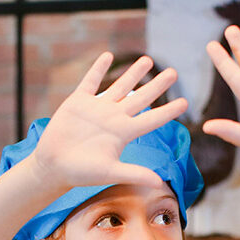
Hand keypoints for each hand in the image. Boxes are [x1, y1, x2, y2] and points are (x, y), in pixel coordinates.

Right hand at [30, 53, 188, 190]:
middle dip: (158, 85)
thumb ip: (134, 173)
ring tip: (148, 60)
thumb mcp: (110, 172)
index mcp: (123, 133)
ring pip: (120, 85)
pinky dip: (98, 69)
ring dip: (133, 73)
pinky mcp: (78, 102)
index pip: (151, 119)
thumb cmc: (81, 173)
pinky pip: (90, 81)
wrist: (53, 166)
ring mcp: (97, 108)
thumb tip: (159, 183)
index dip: (168, 111)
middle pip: (141, 97)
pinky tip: (108, 56)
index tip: (185, 102)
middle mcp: (114, 118)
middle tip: (174, 72)